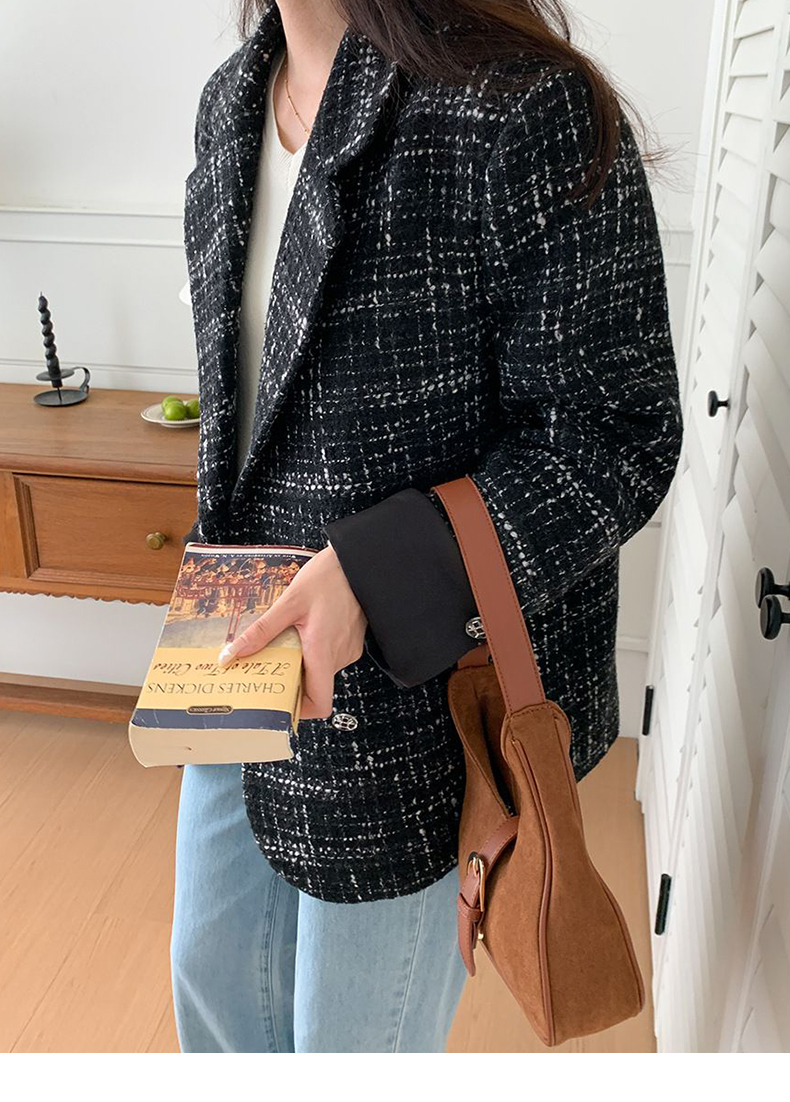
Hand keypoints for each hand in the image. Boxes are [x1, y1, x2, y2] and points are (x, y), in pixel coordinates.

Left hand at [216, 546, 367, 719]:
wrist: (358, 561)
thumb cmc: (328, 578)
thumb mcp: (289, 602)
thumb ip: (262, 631)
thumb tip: (233, 653)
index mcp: (323, 652)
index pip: (320, 703)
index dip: (300, 711)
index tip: (277, 702)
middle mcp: (339, 656)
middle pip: (314, 687)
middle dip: (290, 681)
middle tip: (266, 667)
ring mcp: (347, 649)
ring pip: (319, 670)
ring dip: (300, 663)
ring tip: (282, 643)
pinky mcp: (350, 641)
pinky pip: (327, 656)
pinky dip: (312, 651)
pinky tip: (300, 631)